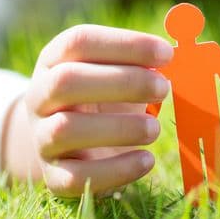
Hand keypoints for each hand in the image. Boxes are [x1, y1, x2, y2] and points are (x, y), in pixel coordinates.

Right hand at [1, 24, 172, 197]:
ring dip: (119, 128)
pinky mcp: (52, 175)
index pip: (80, 41)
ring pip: (64, 129)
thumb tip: (179, 55)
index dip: (125, 44)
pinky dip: (116, 170)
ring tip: (155, 129)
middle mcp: (40, 95)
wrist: (71, 144)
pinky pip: (75, 177)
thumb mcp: (118, 72)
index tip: (167, 54)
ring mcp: (41, 137)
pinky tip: (146, 160)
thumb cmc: (106, 97)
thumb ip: (143, 62)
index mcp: (55, 60)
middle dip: (123, 82)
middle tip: (164, 88)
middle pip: (66, 81)